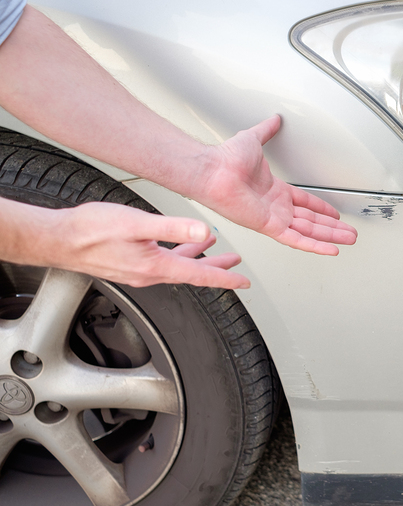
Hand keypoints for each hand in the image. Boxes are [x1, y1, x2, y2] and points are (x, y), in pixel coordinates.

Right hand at [52, 203, 249, 288]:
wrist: (57, 239)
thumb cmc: (90, 231)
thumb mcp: (138, 223)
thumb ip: (173, 228)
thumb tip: (205, 231)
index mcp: (157, 266)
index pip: (200, 276)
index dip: (225, 278)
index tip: (243, 282)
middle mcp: (149, 274)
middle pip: (192, 273)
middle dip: (216, 269)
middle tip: (236, 265)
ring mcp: (138, 270)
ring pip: (177, 267)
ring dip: (197, 259)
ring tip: (214, 251)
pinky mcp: (128, 264)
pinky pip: (162, 262)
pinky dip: (177, 254)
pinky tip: (177, 244)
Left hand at [195, 116, 357, 254]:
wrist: (213, 170)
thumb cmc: (226, 158)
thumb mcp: (253, 139)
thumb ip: (266, 131)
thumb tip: (274, 119)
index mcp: (274, 190)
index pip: (304, 203)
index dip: (321, 208)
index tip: (334, 214)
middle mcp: (275, 207)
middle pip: (311, 221)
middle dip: (332, 227)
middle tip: (349, 233)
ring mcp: (273, 218)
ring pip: (309, 231)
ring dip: (331, 236)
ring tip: (349, 240)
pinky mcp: (269, 226)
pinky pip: (296, 239)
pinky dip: (315, 246)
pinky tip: (331, 250)